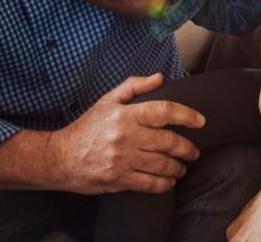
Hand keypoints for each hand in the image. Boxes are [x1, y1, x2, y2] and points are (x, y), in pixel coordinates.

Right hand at [46, 73, 202, 194]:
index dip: (187, 115)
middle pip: (168, 141)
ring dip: (178, 167)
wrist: (60, 157)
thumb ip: (134, 85)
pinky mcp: (118, 179)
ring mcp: (122, 159)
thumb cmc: (87, 127)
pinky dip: (164, 184)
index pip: (164, 111)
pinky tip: (169, 181)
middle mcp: (126, 136)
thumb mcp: (107, 100)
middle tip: (194, 151)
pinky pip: (149, 184)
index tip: (200, 121)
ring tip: (183, 167)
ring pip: (162, 164)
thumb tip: (160, 77)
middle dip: (187, 148)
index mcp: (125, 114)